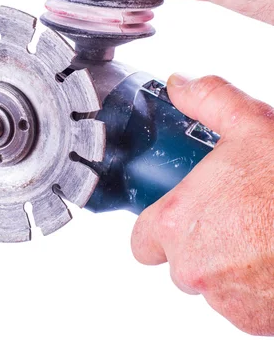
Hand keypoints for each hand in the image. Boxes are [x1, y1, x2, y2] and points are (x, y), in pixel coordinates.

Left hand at [131, 74, 273, 335]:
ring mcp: (226, 299)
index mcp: (178, 223)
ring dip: (227, 264)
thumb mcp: (249, 123)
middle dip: (198, 241)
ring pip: (212, 283)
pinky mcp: (256, 320)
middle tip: (229, 214)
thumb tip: (180, 85)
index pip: (142, 240)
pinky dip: (253, 285)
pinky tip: (270, 253)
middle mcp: (194, 267)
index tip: (179, 212)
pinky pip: (241, 302)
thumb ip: (207, 99)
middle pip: (179, 261)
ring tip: (256, 230)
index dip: (157, 226)